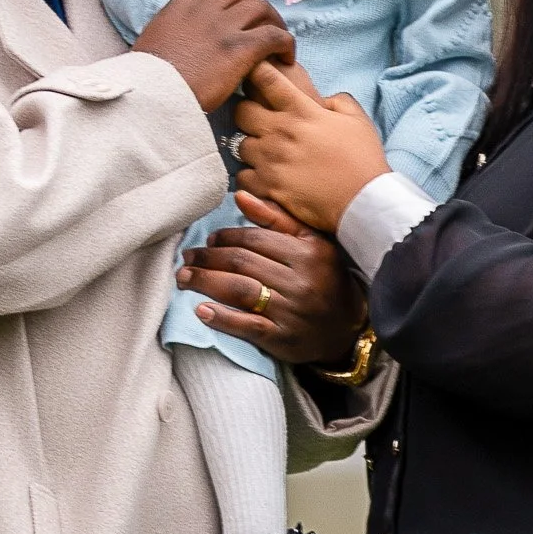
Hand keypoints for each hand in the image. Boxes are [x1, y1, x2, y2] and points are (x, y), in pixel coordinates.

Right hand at [135, 0, 295, 111]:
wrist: (151, 98)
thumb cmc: (145, 83)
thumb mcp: (148, 48)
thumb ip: (164, 37)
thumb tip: (166, 46)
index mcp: (177, 9)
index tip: (228, 10)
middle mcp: (202, 11)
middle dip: (253, 2)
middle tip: (260, 23)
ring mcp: (222, 28)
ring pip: (260, 6)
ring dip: (273, 20)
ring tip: (277, 41)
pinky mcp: (239, 49)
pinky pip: (274, 36)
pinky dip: (285, 43)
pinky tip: (287, 58)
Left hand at [177, 192, 366, 364]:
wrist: (348, 329)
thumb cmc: (326, 279)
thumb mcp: (312, 243)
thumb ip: (277, 219)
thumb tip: (239, 195)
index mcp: (307, 252)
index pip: (255, 239)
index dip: (226, 238)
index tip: (209, 240)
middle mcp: (300, 280)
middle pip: (242, 263)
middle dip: (208, 259)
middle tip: (187, 258)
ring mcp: (291, 311)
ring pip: (239, 291)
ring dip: (205, 282)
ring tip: (184, 278)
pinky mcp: (283, 338)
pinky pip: (247, 326)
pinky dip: (222, 318)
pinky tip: (201, 311)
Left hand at [232, 61, 391, 231]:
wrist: (364, 202)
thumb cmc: (363, 160)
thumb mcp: (357, 119)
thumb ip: (336, 100)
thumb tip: (321, 99)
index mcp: (302, 111)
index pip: (266, 79)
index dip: (256, 71)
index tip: (256, 75)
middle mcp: (281, 132)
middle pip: (241, 110)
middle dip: (247, 112)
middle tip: (259, 122)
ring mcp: (272, 160)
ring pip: (239, 145)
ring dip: (251, 147)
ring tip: (267, 154)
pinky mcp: (268, 187)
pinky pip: (242, 177)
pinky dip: (250, 176)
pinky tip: (265, 177)